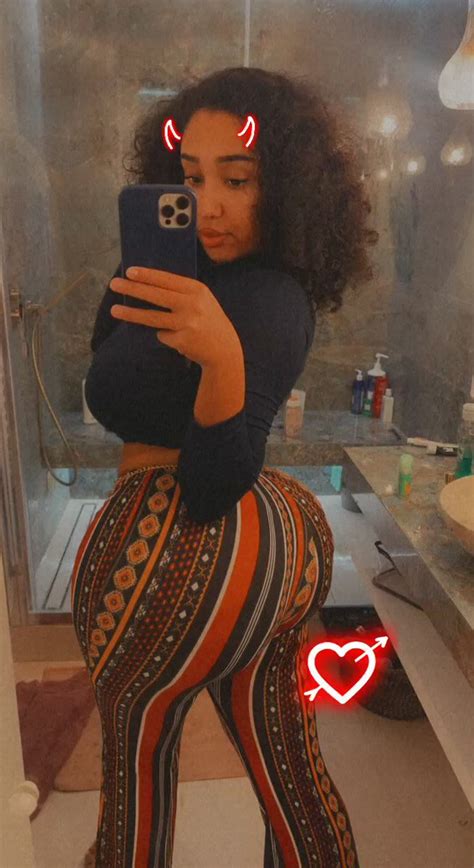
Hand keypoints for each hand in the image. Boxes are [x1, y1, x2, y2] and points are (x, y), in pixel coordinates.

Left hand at [109, 266, 241, 367]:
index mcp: (197, 290)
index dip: (147, 275)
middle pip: (156, 296)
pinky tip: (176, 336)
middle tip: (114, 284)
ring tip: (114, 310)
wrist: (224, 349)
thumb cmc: (207, 320)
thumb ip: (180, 292)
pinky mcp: (182, 341)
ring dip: (131, 314)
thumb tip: (146, 284)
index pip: (167, 279)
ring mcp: (186, 324)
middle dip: (132, 289)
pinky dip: (164, 335)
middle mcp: (192, 305)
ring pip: (152, 317)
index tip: (129, 271)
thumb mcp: (201, 300)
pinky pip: (162, 335)